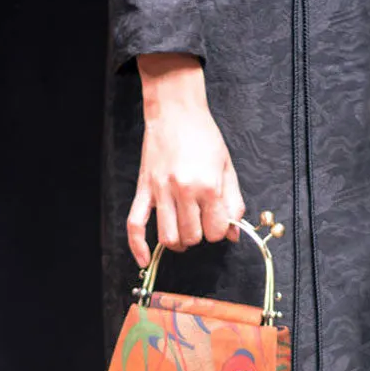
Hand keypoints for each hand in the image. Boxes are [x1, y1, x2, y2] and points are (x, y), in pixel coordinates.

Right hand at [127, 54, 245, 267]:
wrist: (175, 110)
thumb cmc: (203, 137)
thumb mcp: (227, 167)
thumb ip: (233, 202)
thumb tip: (234, 234)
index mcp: (208, 186)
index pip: (215, 231)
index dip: (218, 231)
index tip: (217, 221)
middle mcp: (184, 191)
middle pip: (192, 237)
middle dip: (199, 235)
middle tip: (200, 221)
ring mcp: (161, 191)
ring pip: (168, 237)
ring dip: (178, 242)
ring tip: (182, 233)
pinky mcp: (144, 189)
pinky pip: (135, 224)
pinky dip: (138, 247)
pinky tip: (144, 260)